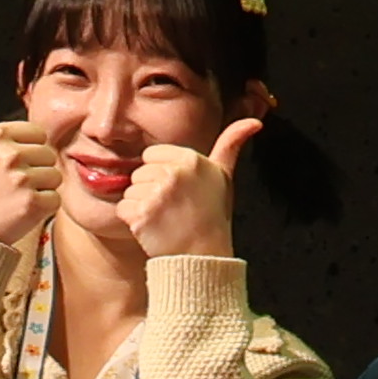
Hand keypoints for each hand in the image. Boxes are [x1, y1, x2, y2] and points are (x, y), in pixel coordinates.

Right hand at [0, 69, 66, 244]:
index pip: (37, 134)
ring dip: (41, 189)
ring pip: (55, 177)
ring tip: (15, 198)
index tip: (8, 166)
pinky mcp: (32, 204)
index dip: (27, 151)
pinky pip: (55, 200)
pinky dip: (43, 209)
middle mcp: (8, 153)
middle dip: (36, 170)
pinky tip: (20, 212)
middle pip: (48, 155)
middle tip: (11, 186)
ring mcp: (21, 179)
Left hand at [117, 112, 260, 262]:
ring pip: (130, 191)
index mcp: (191, 159)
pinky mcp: (142, 214)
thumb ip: (231, 144)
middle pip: (139, 173)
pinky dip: (133, 222)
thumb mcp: (223, 176)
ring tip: (164, 219)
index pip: (151, 155)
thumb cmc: (212, 216)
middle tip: (173, 209)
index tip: (178, 191)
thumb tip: (254, 121)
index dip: (160, 174)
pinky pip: (123, 209)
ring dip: (141, 207)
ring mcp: (157, 194)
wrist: (204, 257)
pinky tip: (153, 228)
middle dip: (150, 190)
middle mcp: (173, 173)